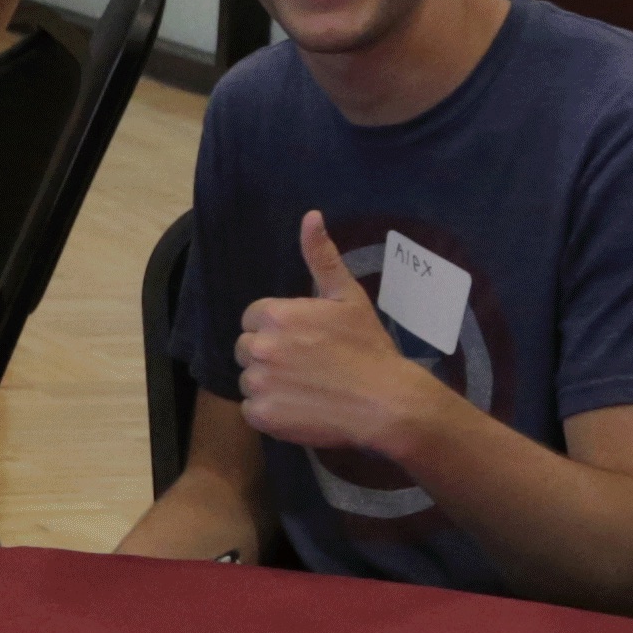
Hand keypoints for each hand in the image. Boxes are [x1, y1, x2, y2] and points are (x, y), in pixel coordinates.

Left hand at [231, 213, 453, 459]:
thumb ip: (321, 257)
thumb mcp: (347, 297)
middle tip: (306, 366)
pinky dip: (271, 412)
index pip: (253, 319)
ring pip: (248, 380)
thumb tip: (310, 216)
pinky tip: (300, 409)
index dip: (277, 329)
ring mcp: (259, 383)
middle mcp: (259, 347)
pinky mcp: (262, 415)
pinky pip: (252, 410)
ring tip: (305, 388)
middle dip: (269, 355)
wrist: (386, 403)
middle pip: (246, 349)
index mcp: (274, 315)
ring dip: (269, 384)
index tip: (304, 341)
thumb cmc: (368, 348)